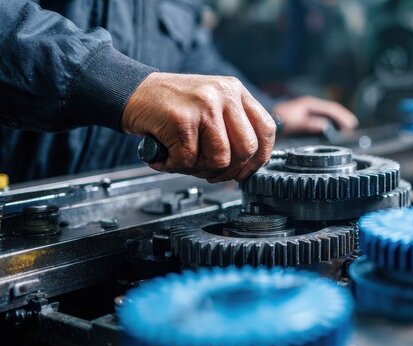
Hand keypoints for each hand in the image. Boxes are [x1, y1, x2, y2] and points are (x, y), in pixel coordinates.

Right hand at [122, 73, 275, 181]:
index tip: (246, 171)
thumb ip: (232, 127)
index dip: (260, 157)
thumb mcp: (211, 105)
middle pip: (247, 149)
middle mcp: (224, 94)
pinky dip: (173, 166)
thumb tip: (250, 165)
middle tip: (210, 172)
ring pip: (220, 159)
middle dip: (229, 170)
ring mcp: (204, 105)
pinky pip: (189, 160)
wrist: (132, 92)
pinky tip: (165, 156)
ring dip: (199, 170)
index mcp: (235, 91)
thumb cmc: (171, 106)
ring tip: (183, 161)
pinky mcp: (182, 119)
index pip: (266, 129)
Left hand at [272, 96, 357, 135]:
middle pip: (331, 110)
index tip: (351, 124)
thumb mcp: (296, 122)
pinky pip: (320, 117)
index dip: (342, 116)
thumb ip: (311, 124)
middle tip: (351, 126)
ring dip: (336, 120)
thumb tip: (326, 127)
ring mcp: (307, 110)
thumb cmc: (279, 118)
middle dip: (342, 118)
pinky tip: (330, 128)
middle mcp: (310, 105)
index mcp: (310, 104)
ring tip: (345, 128)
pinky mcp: (303, 116)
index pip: (331, 108)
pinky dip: (328, 122)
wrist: (266, 117)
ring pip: (326, 114)